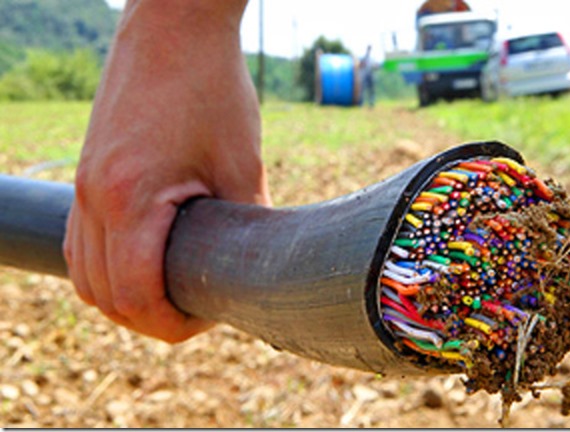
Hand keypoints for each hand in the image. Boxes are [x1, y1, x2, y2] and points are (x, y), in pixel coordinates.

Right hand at [64, 0, 269, 342]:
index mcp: (129, 199)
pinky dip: (106, 268)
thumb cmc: (212, 88)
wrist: (172, 27)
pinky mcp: (86, 174)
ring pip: (84, 275)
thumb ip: (244, 226)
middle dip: (151, 319)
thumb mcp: (243, 166)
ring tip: (175, 292)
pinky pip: (80, 243)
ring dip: (124, 298)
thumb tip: (254, 271)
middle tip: (200, 309)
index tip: (212, 316)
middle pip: (104, 297)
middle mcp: (92, 198)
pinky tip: (145, 263)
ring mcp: (82, 186)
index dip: (175, 325)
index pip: (136, 297)